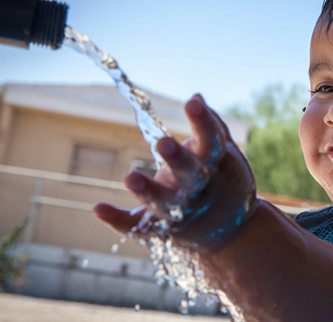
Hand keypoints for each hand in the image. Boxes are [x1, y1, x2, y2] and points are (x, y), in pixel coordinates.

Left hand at [95, 94, 257, 250]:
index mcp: (217, 168)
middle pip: (191, 176)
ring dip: (148, 191)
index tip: (192, 103)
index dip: (203, 123)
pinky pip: (140, 227)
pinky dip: (118, 219)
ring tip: (130, 176)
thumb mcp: (227, 157)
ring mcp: (183, 213)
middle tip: (163, 143)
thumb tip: (195, 96)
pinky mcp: (165, 231)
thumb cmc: (225, 185)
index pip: (213, 143)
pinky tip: (98, 207)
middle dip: (178, 161)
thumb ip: (211, 129)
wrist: (233, 236)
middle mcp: (201, 191)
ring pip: (165, 204)